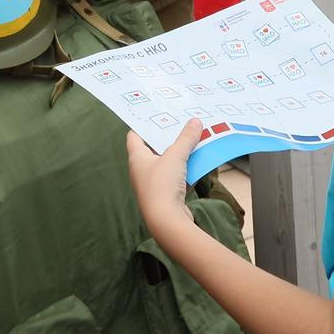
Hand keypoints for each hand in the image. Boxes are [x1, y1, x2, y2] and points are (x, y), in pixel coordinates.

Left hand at [126, 124, 204, 242]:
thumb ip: (186, 139)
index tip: (156, 113)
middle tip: (182, 123)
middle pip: (154, 148)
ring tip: (194, 138)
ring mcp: (154, 183)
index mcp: (137, 158)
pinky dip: (186, 169)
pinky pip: (177, 177)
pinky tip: (199, 162)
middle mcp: (142, 170)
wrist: (166, 220)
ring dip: (180, 153)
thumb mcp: (176, 156)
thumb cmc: (162, 185)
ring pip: (168, 163)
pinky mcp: (166, 194)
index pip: (135, 136)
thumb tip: (195, 121)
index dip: (144, 124)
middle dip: (168, 137)